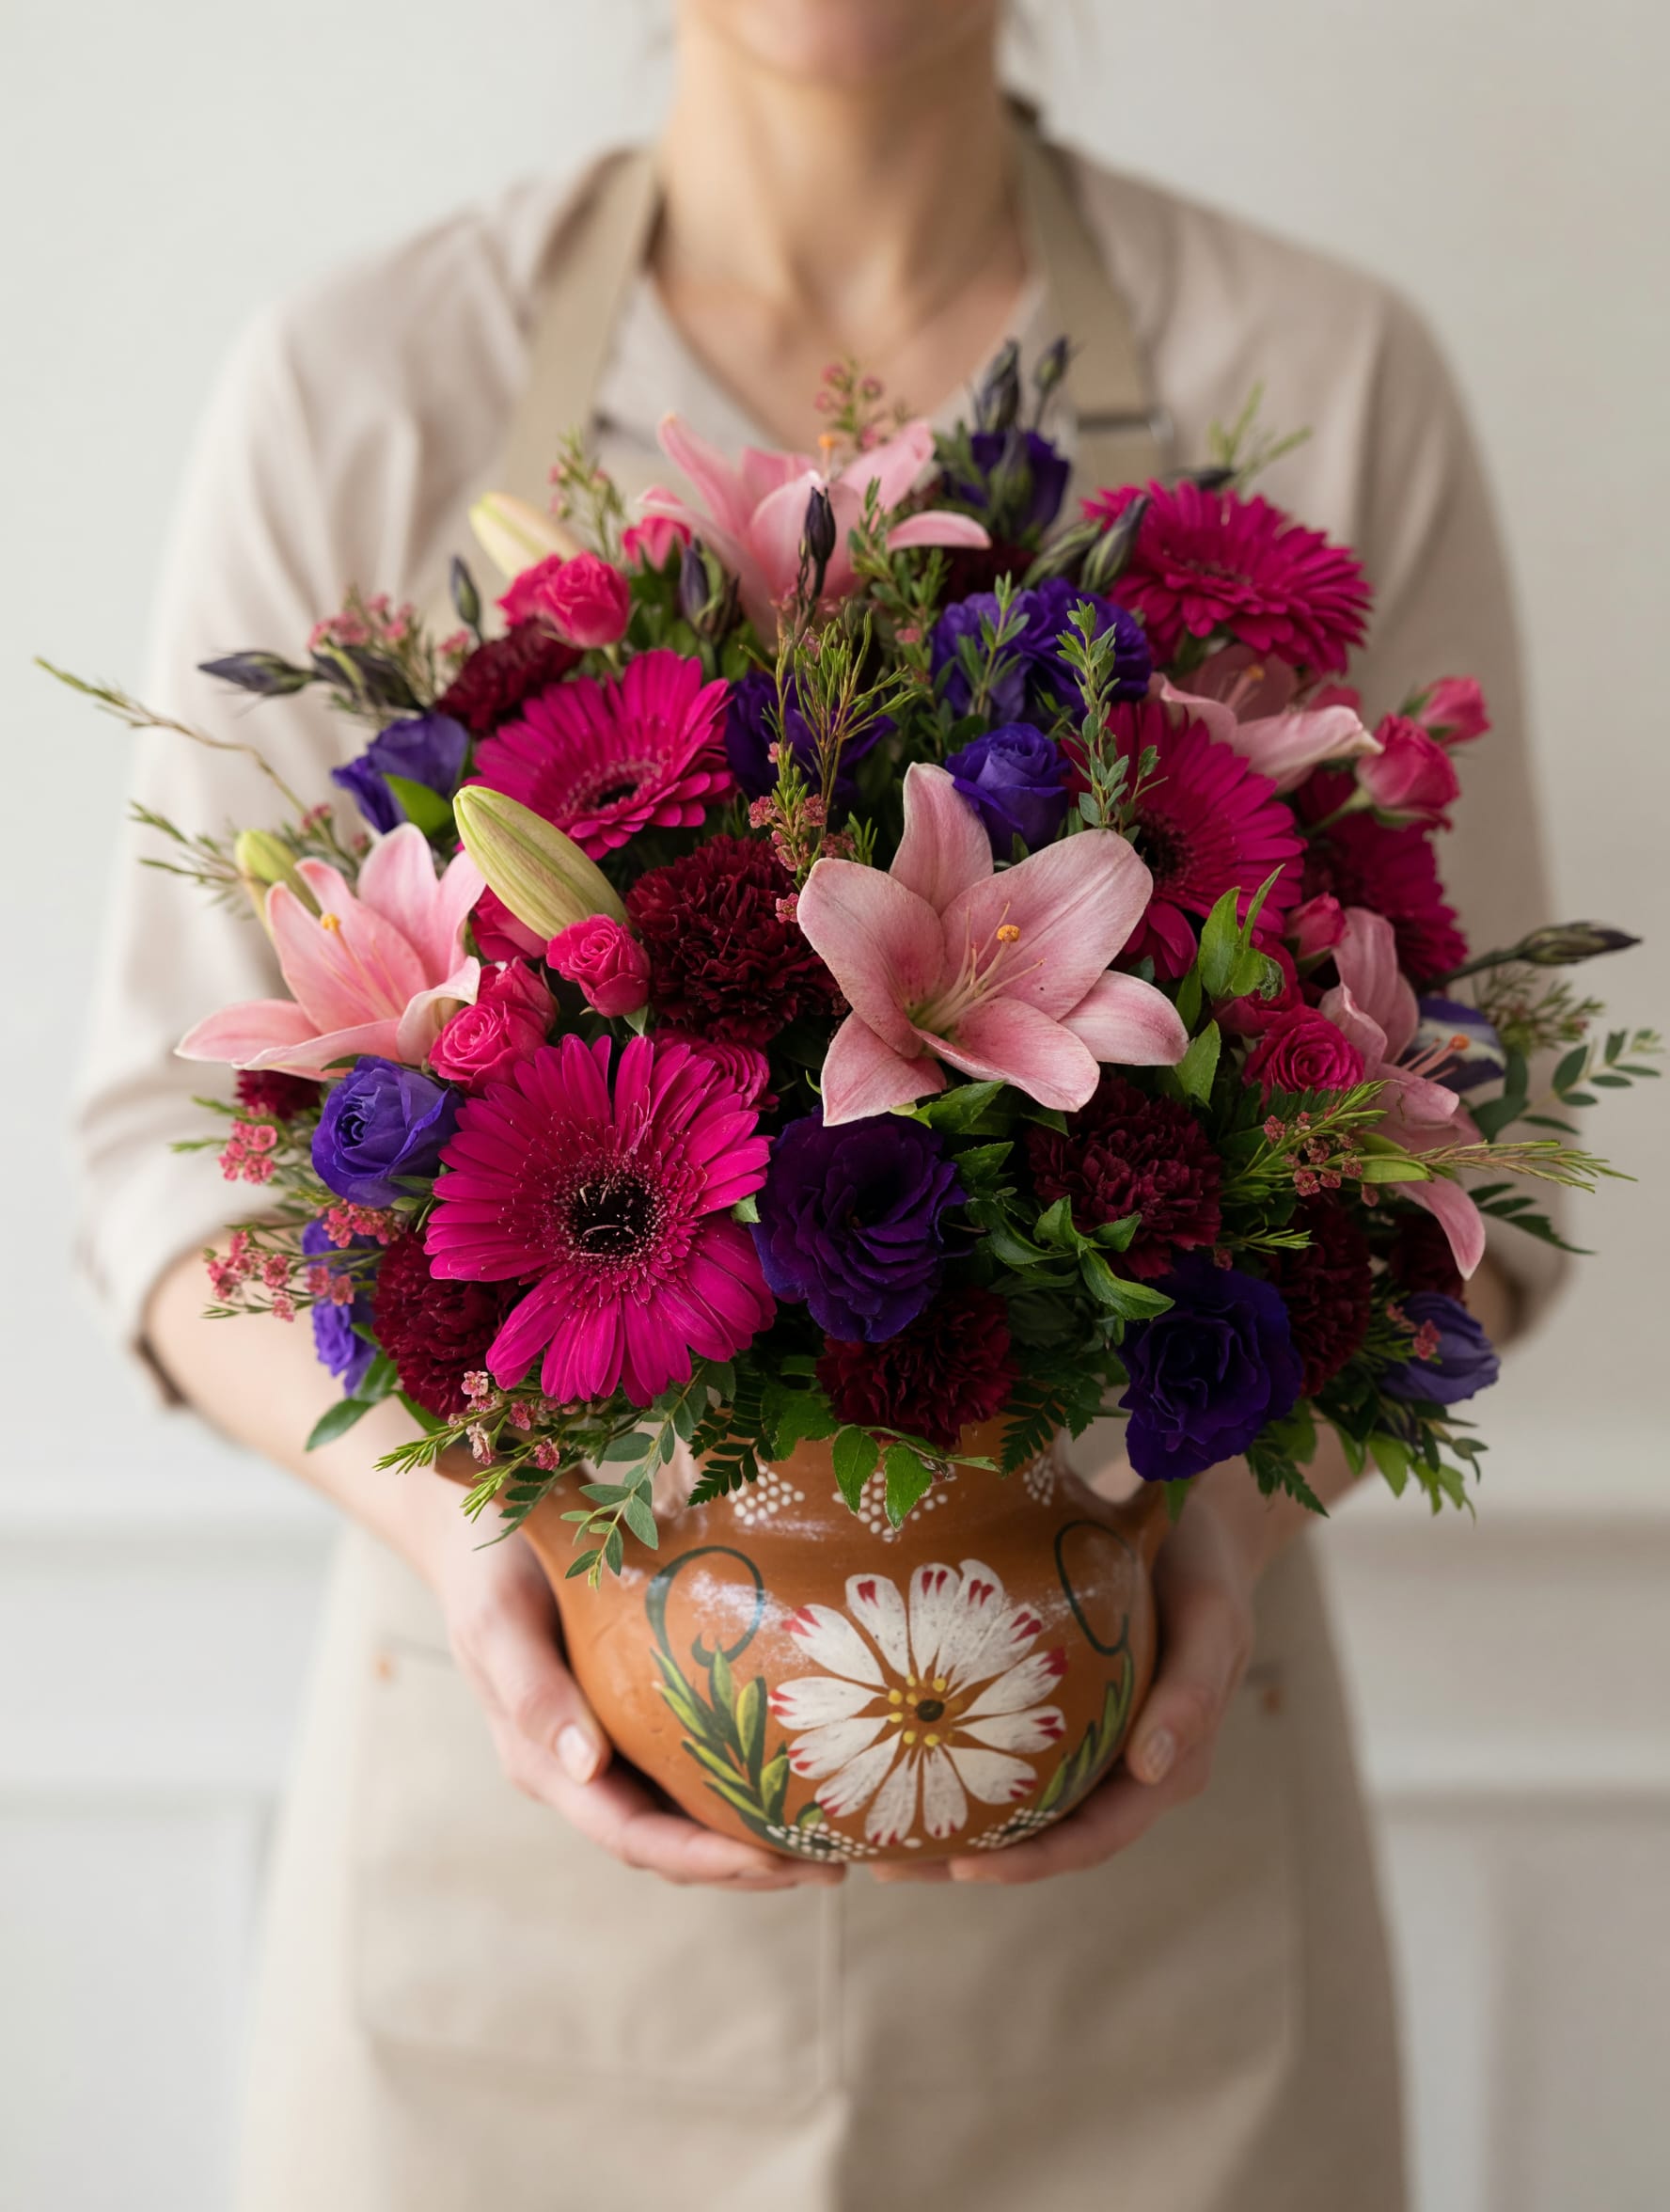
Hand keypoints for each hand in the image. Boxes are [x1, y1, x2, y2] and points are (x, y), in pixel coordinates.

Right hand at [414, 1477, 843, 1891]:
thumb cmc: (492, 1567)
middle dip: (748, 1865)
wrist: (479, 1521)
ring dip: (756, 1836)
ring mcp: (613, 1743)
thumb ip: (533, 1692)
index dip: (703, 1860)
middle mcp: (583, 1768)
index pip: (633, 1837)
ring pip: (689, 1813)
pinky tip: (802, 1773)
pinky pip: (696, 1762)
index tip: (772, 1862)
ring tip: (835, 1843)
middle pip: (672, 1843)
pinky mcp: (639, 1709)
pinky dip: (745, 1781)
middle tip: (833, 1871)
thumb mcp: (499, 1623)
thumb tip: (587, 1768)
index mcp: (545, 1764)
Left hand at [879, 1476, 1260, 1886]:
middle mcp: (1127, 1769)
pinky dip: (961, 1765)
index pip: (1096, 1836)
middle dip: (971, 1859)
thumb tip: (1151, 1770)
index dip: (1034, 1862)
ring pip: (1021, 1806)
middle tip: (889, 1867)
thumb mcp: (1212, 1621)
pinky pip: (1011, 1754)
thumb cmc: (1203, 1567)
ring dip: (955, 1826)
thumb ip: (1192, 1693)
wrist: (1194, 1523)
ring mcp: (1092, 1743)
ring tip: (875, 1841)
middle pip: (1045, 1836)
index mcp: (1170, 1765)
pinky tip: (900, 1755)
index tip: (968, 1869)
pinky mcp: (1063, 1710)